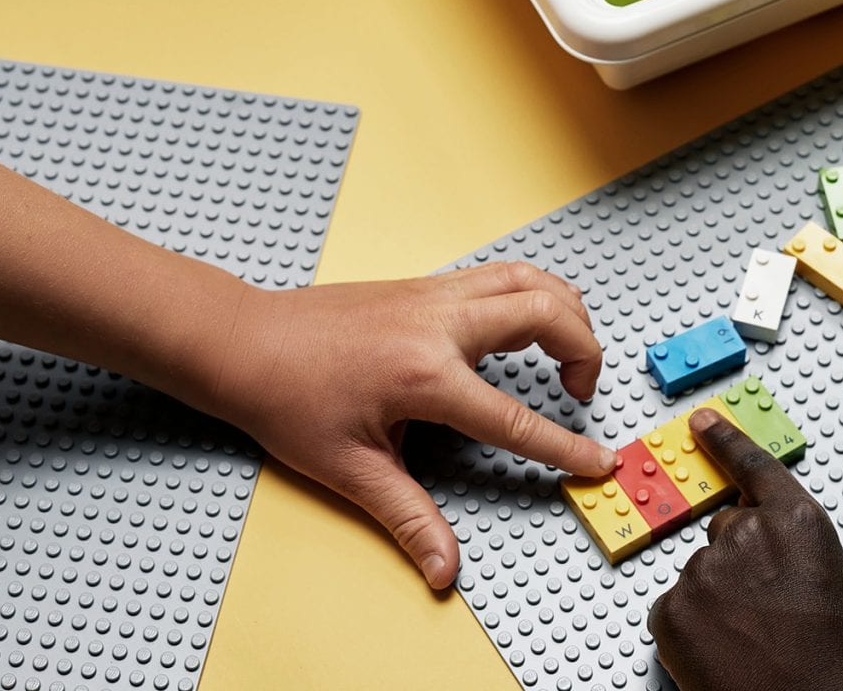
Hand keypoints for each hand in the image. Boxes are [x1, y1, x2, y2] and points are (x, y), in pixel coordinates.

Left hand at [201, 263, 615, 588]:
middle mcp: (439, 323)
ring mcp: (434, 295)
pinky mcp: (425, 284)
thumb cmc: (287, 399)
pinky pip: (501, 274)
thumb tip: (443, 568)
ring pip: (529, 278)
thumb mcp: (349, 469)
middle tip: (578, 393)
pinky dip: (533, 293)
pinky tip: (525, 324)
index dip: (564, 446)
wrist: (244, 342)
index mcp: (424, 375)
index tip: (598, 461)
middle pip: (546, 313)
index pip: (515, 417)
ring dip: (566, 310)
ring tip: (567, 353)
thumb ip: (408, 517)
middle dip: (584, 351)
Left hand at [648, 409, 842, 690]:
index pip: (752, 466)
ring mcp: (704, 570)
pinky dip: (692, 630)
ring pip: (702, 574)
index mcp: (795, 521)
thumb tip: (768, 531)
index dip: (724, 441)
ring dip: (718, 601)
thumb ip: (795, 539)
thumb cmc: (835, 662)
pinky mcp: (673, 609)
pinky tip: (725, 652)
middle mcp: (746, 534)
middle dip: (740, 565)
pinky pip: (675, 609)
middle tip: (767, 612)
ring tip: (753, 641)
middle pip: (727, 532)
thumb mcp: (834, 579)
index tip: (702, 423)